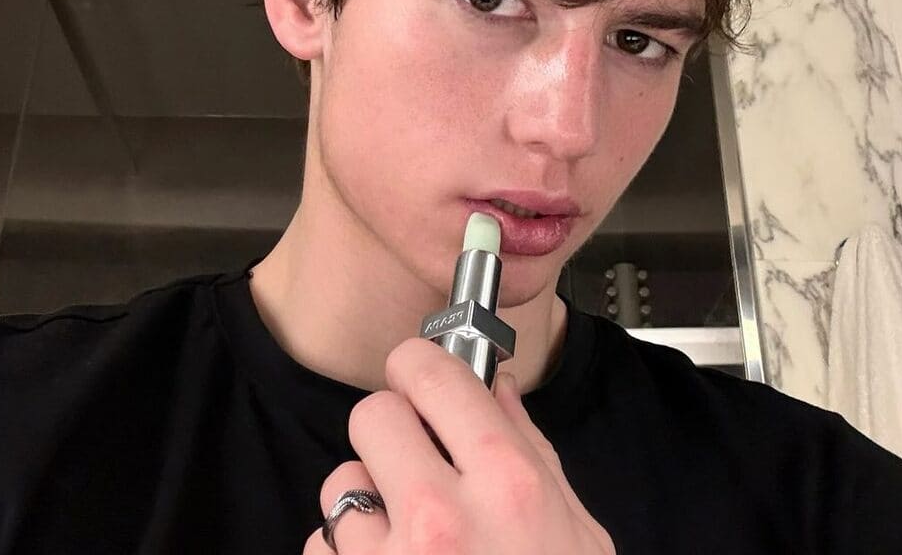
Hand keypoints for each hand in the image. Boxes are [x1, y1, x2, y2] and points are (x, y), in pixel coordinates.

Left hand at [304, 337, 614, 554]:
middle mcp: (440, 518)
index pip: (434, 374)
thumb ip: (535, 453)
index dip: (421, 365)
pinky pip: (322, 549)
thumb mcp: (578, 537)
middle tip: (415, 458)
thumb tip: (497, 391)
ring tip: (408, 541)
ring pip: (341, 482)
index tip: (420, 374)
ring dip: (368, 503)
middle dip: (392, 430)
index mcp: (508, 487)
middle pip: (373, 414)